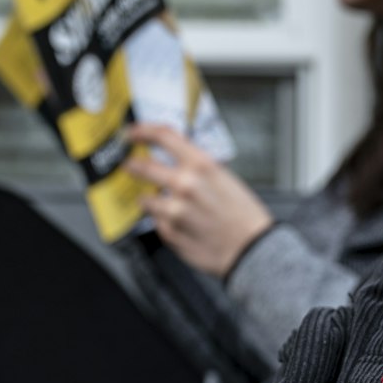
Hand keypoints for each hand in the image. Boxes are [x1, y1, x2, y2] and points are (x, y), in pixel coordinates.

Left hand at [123, 122, 273, 276]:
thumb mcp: (226, 179)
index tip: (133, 133)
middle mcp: (185, 184)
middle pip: (144, 167)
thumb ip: (198, 169)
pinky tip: (180, 224)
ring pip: (146, 199)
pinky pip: (157, 222)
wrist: (252, 250)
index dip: (143, 131)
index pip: (163, 137)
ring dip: (149, 199)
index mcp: (202, 165)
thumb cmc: (245, 217)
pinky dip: (164, 221)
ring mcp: (174, 210)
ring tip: (159, 203)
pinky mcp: (170, 233)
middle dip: (133, 166)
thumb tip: (178, 164)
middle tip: (130, 166)